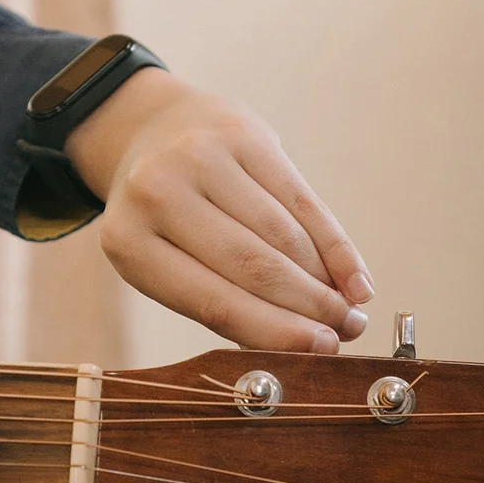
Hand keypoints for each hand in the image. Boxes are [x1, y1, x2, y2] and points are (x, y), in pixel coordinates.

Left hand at [63, 68, 373, 352]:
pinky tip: (355, 277)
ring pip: (284, 235)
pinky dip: (334, 244)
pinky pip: (302, 200)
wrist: (151, 131)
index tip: (322, 351)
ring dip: (326, 281)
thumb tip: (300, 346)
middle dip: (310, 307)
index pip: (215, 302)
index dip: (275, 331)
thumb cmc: (163, 221)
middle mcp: (158, 193)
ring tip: (351, 311)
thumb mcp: (167, 265)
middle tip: (348, 333)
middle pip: (255, 267)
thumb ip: (221, 305)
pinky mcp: (244, 133)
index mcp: (129, 242)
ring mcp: (202, 156)